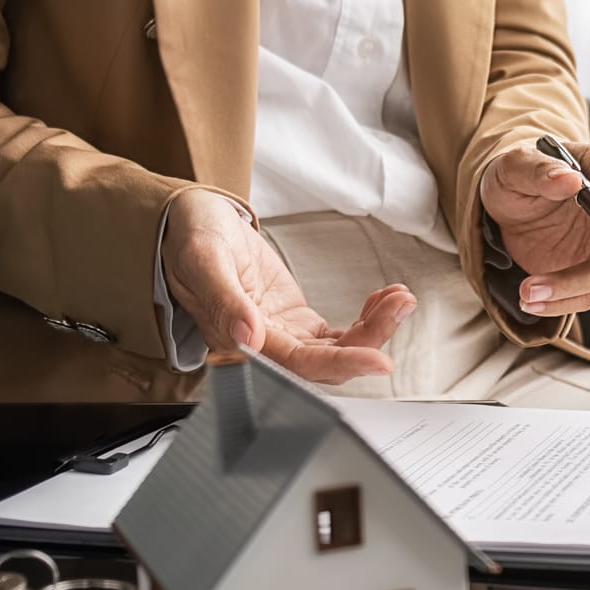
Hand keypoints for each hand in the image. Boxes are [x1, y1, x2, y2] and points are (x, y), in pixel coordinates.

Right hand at [160, 189, 415, 384]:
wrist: (188, 223)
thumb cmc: (188, 237)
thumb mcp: (202, 258)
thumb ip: (224, 300)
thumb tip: (249, 337)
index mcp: (238, 341)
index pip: (298, 365)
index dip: (342, 365)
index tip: (380, 360)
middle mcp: (263, 347)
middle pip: (327, 363)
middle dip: (371, 339)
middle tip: (401, 305)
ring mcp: (281, 336)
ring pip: (337, 350)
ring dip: (374, 328)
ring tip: (400, 297)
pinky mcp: (294, 323)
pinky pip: (336, 335)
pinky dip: (365, 320)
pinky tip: (382, 299)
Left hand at [479, 142, 589, 316]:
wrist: (504, 206)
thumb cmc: (514, 176)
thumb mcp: (513, 166)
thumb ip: (539, 170)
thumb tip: (569, 180)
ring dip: (573, 288)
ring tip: (529, 292)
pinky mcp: (588, 270)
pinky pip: (584, 294)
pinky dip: (559, 302)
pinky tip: (531, 302)